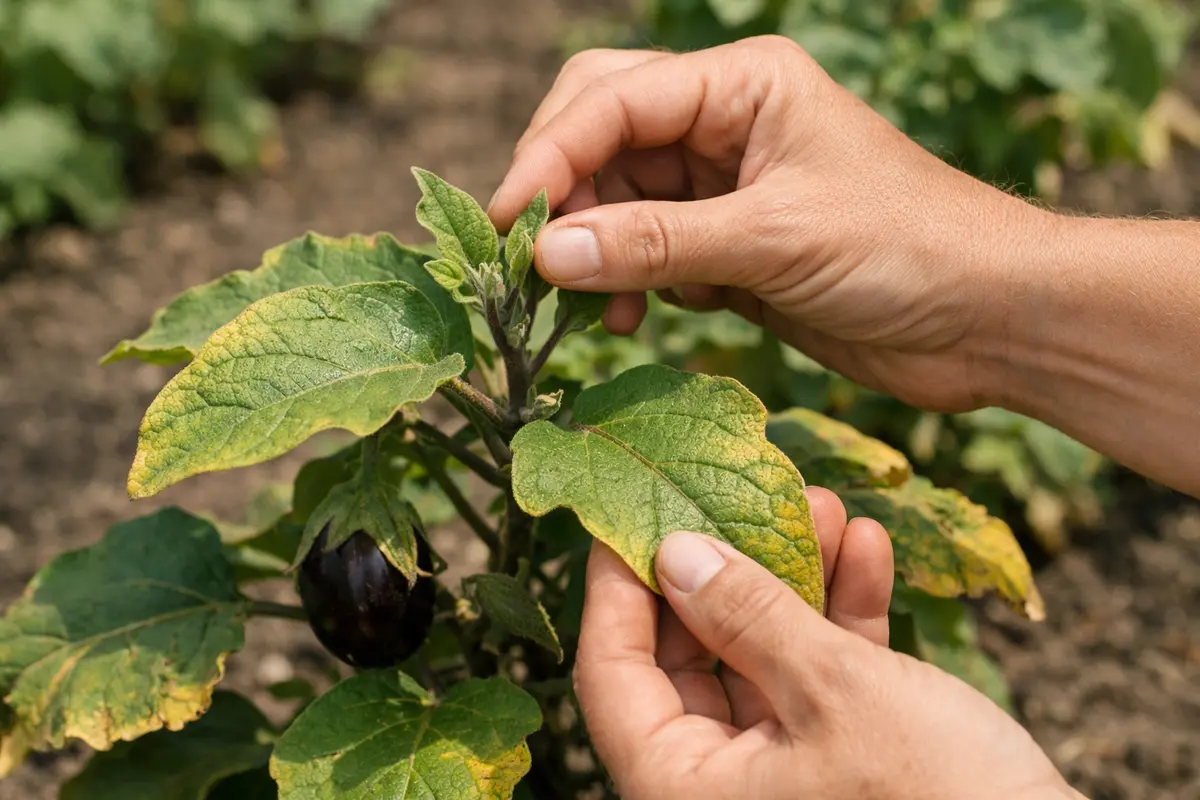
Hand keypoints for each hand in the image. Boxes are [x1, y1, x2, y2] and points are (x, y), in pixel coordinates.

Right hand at [489, 36, 1053, 412]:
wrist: (988, 318)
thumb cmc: (908, 248)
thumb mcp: (774, 239)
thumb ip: (655, 245)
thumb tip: (548, 255)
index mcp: (744, 83)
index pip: (611, 100)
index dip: (549, 159)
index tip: (509, 228)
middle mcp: (725, 123)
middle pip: (600, 133)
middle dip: (562, 192)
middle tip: (532, 260)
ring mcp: (724, 187)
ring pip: (617, 200)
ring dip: (592, 250)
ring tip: (585, 309)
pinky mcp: (729, 247)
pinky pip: (646, 252)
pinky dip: (627, 284)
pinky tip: (632, 320)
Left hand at [573, 487, 1077, 799]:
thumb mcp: (837, 692)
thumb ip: (749, 617)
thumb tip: (675, 552)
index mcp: (685, 790)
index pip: (612, 673)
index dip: (616, 584)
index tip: (630, 508)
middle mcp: (720, 789)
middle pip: (687, 656)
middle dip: (729, 566)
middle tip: (749, 493)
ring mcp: (781, 777)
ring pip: (760, 658)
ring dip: (794, 579)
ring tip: (823, 502)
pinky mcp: (840, 765)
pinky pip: (818, 681)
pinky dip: (839, 619)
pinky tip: (868, 550)